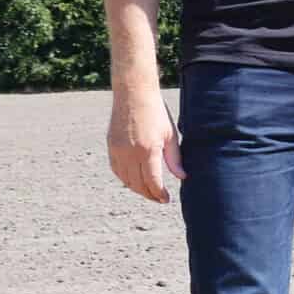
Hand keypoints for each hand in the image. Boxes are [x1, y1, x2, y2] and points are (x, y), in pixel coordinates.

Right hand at [106, 89, 184, 203]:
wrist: (134, 94)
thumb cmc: (156, 113)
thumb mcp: (171, 135)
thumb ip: (175, 158)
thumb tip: (182, 177)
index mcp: (148, 150)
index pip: (153, 182)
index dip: (159, 194)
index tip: (166, 199)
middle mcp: (130, 153)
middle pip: (138, 184)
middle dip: (149, 194)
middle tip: (159, 198)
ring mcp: (118, 150)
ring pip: (126, 180)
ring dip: (137, 189)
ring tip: (149, 191)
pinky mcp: (111, 146)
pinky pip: (117, 170)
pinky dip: (125, 179)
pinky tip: (134, 181)